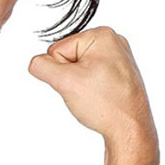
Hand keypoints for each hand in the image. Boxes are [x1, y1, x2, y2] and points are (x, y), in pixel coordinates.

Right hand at [28, 26, 157, 146]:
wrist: (129, 128)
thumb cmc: (108, 105)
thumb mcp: (65, 82)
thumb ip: (41, 66)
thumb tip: (35, 62)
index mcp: (101, 36)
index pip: (57, 50)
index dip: (61, 71)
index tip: (80, 83)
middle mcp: (111, 41)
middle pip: (66, 56)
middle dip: (70, 76)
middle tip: (87, 90)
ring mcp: (115, 56)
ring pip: (75, 67)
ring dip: (78, 83)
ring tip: (95, 93)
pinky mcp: (115, 70)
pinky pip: (87, 74)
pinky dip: (87, 86)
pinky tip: (99, 94)